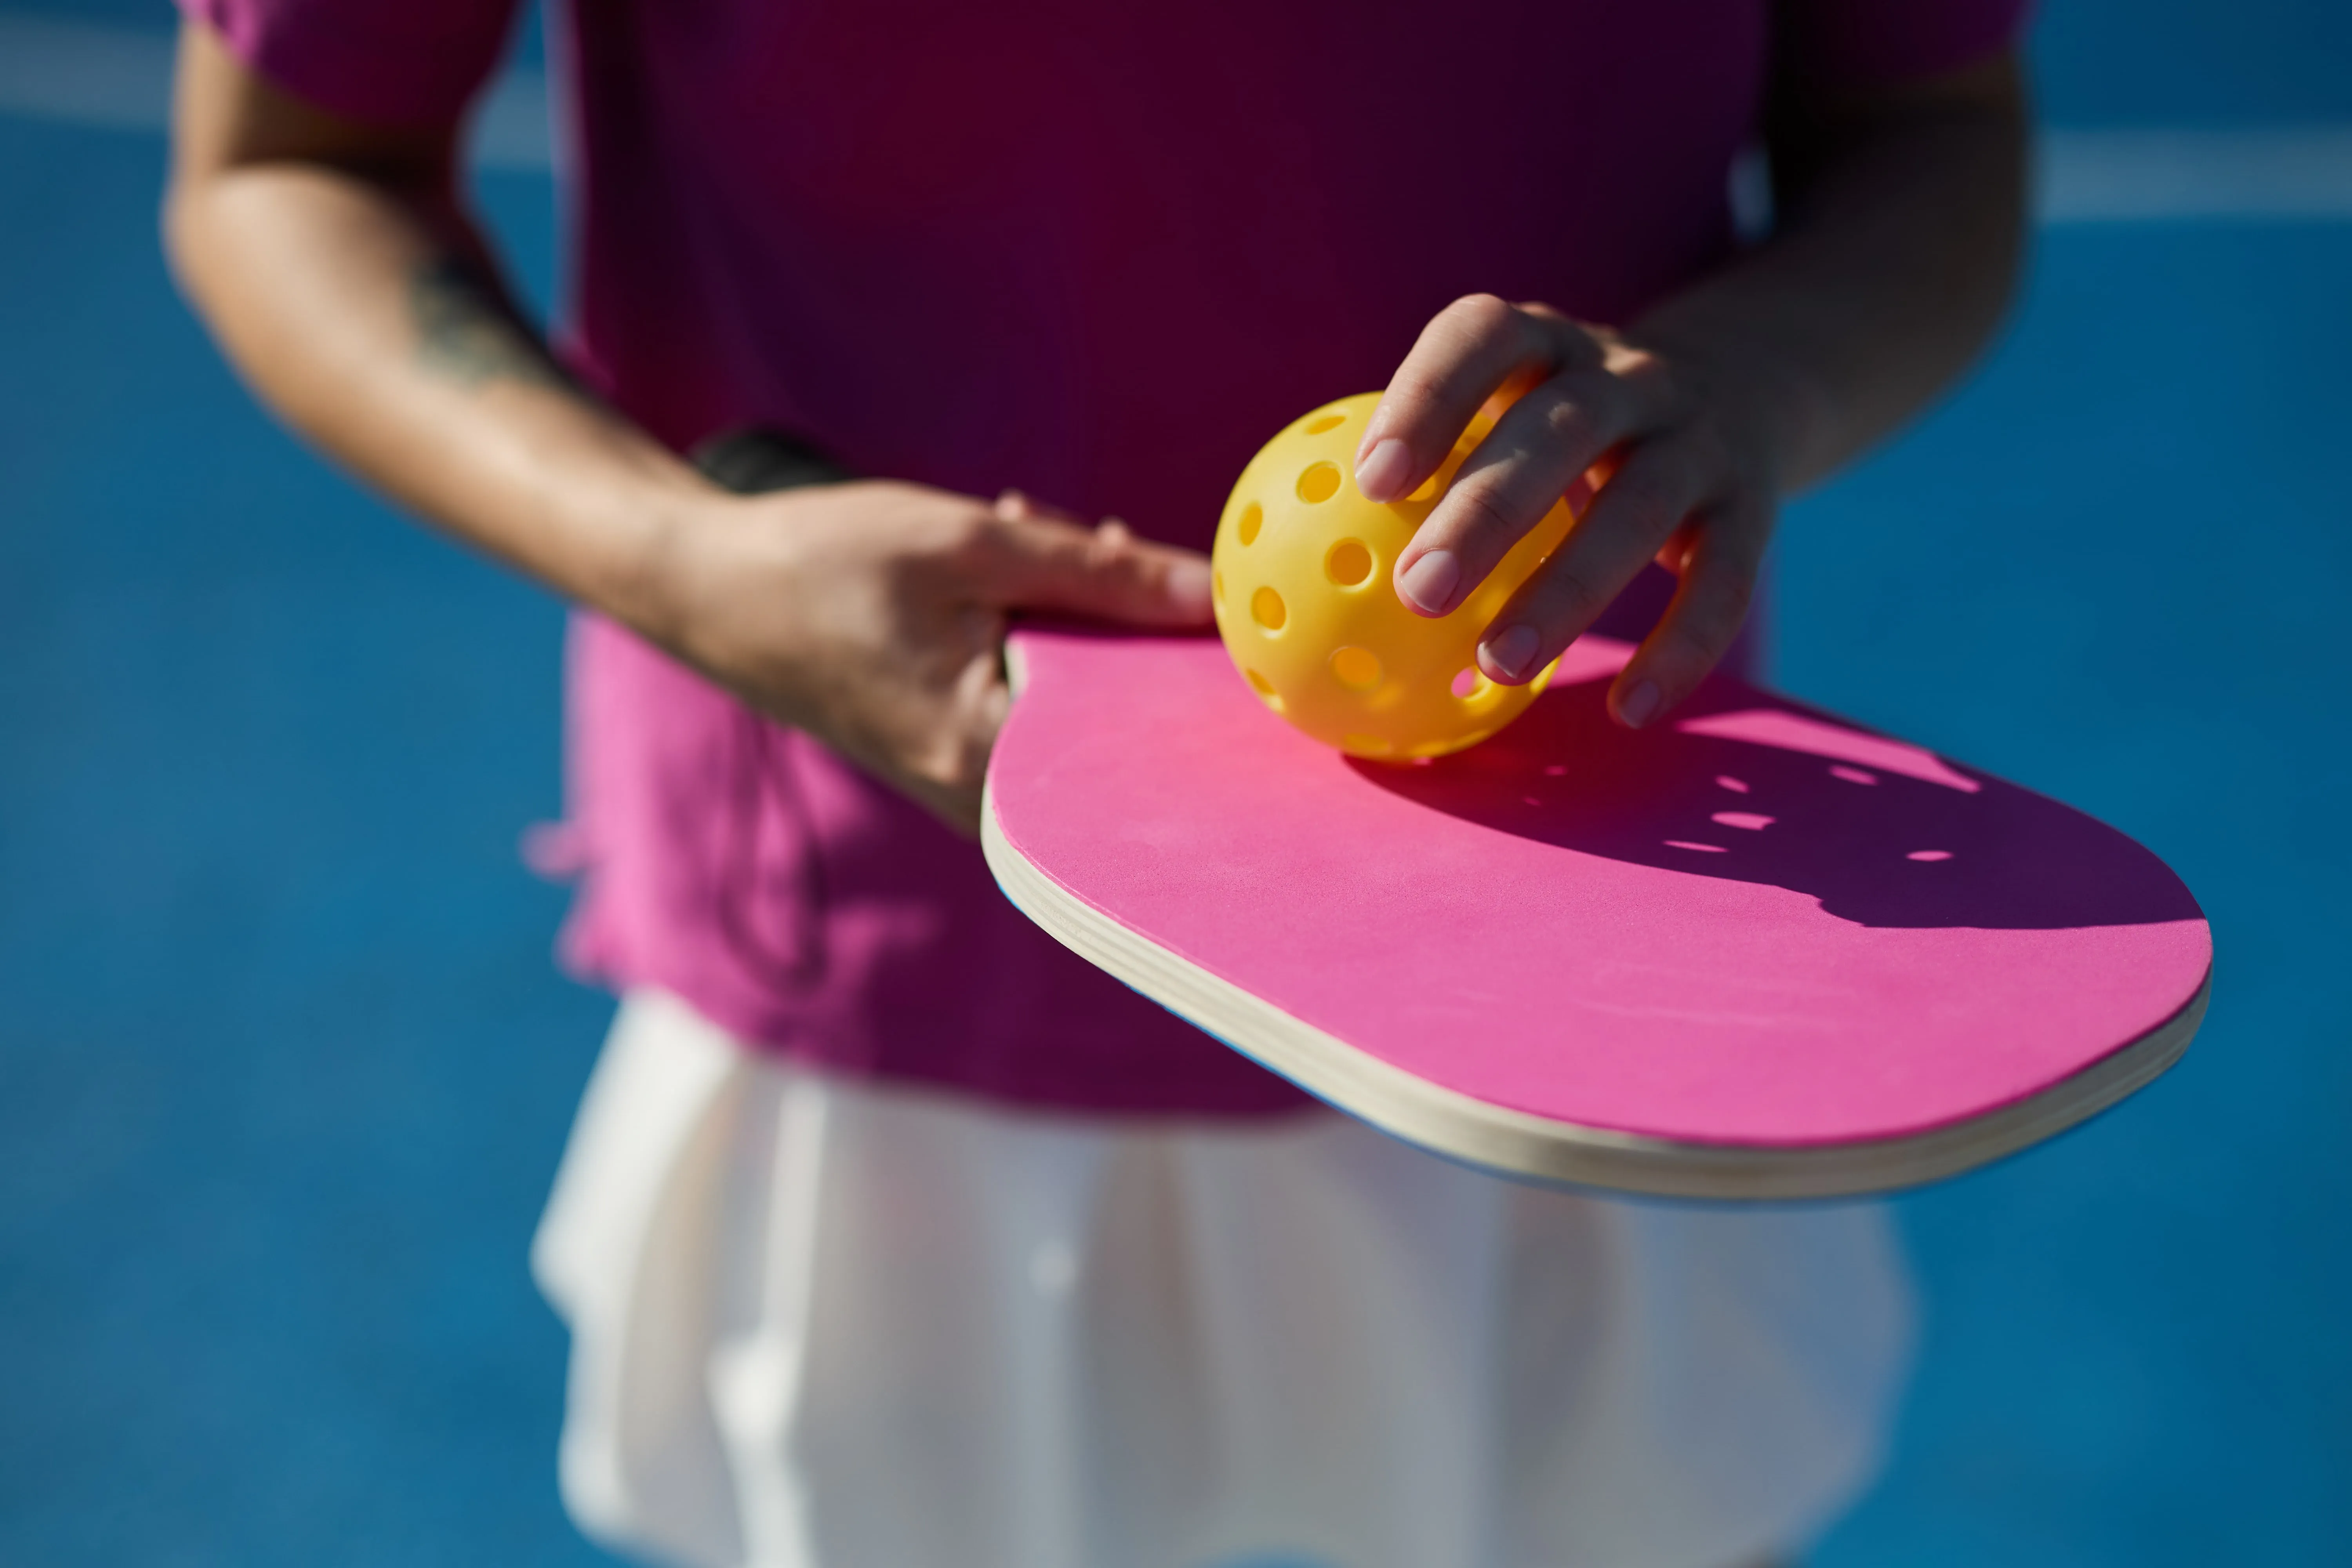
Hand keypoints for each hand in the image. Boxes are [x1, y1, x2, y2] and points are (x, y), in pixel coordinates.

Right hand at [655, 480, 1211, 833]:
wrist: (709, 591)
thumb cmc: (824, 561)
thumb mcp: (973, 544)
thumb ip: (1101, 573)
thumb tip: (1213, 595)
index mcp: (984, 751)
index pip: (1135, 729)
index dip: (1180, 663)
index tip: (1207, 610)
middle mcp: (977, 798)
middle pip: (1110, 720)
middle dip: (1115, 618)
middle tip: (1076, 534)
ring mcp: (963, 791)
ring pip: (1070, 705)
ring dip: (1069, 616)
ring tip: (1017, 538)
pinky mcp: (951, 767)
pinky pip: (1031, 707)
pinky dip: (1035, 638)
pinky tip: (1003, 573)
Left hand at [1353, 294, 1798, 727]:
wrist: (1740, 390)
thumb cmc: (1560, 429)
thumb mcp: (1504, 411)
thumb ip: (1418, 473)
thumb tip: (1278, 583)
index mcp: (1544, 342)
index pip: (1481, 337)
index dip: (1426, 399)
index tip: (1371, 481)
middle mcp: (1627, 374)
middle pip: (1559, 429)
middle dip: (1486, 510)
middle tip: (1417, 592)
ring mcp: (1698, 436)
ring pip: (1640, 505)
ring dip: (1569, 588)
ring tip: (1496, 664)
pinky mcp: (1753, 504)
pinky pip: (1723, 578)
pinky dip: (1680, 645)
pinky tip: (1628, 710)